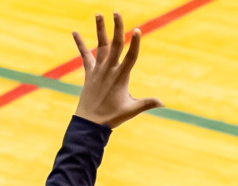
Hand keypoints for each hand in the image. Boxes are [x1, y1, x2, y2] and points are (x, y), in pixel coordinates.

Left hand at [72, 13, 163, 127]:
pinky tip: (74, 32)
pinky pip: (85, 55)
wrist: (90, 122)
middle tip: (117, 12)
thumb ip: (147, 103)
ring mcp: (98, 70)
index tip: (137, 30)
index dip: (135, 43)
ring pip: (100, 45)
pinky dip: (80, 44)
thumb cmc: (113, 116)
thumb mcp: (131, 110)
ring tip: (98, 13)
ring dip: (99, 29)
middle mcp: (109, 70)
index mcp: (121, 77)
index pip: (130, 57)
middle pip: (114, 44)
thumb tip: (163, 103)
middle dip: (116, 28)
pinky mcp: (89, 72)